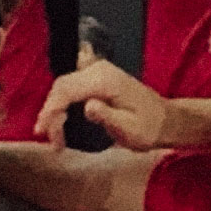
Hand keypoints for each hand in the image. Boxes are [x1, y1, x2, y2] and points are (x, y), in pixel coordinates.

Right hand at [38, 54, 172, 147]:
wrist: (166, 120)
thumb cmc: (149, 128)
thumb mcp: (130, 129)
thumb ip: (107, 116)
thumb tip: (88, 106)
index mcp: (105, 81)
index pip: (67, 90)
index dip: (51, 110)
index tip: (44, 132)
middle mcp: (99, 70)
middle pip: (62, 87)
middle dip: (50, 113)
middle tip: (49, 140)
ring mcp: (99, 71)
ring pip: (64, 87)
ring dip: (55, 110)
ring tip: (55, 137)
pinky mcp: (98, 78)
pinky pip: (72, 86)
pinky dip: (63, 102)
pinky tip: (59, 117)